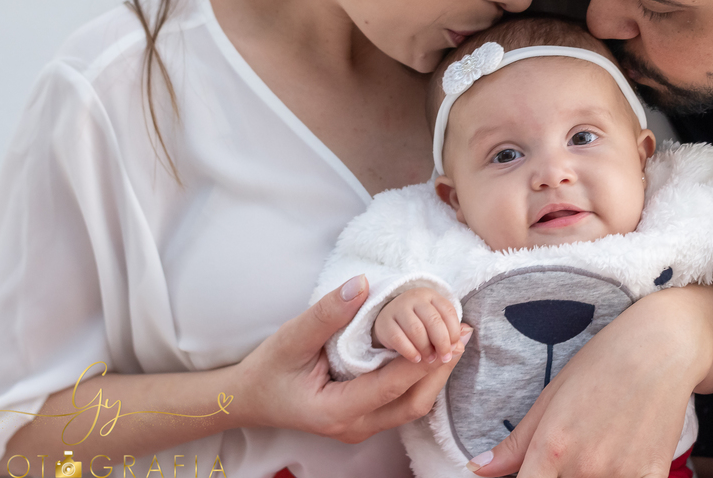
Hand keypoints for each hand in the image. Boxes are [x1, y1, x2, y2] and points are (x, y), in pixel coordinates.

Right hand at [229, 275, 470, 442]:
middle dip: (441, 369)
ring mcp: (360, 428)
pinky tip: (435, 352)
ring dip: (436, 375)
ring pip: (411, 407)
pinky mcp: (364, 420)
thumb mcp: (292, 336)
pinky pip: (401, 403)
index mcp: (336, 411)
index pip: (391, 387)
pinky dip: (421, 378)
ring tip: (458, 340)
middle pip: (412, 404)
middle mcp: (353, 427)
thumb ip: (329, 313)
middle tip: (464, 334)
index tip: (449, 334)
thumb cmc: (269, 368)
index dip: (423, 361)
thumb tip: (363, 284)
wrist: (248, 398)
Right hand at [373, 286, 462, 363]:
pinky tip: (416, 359)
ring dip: (426, 348)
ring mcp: (398, 308)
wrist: (389, 320)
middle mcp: (414, 298)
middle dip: (442, 342)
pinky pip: (398, 338)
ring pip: (416, 330)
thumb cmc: (419, 324)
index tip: (455, 347)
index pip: (448, 311)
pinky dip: (410, 351)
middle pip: (433, 320)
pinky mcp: (384, 323)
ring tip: (430, 359)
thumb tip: (464, 342)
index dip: (454, 331)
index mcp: (431, 296)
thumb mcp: (435, 325)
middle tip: (445, 357)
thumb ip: (449, 333)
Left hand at [467, 285, 712, 476]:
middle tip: (565, 458)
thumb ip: (515, 443)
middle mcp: (585, 468)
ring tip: (595, 449)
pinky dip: (620, 477)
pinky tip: (619, 457)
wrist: (661, 348)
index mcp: (551, 448)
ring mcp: (622, 475)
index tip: (530, 473)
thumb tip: (477, 470)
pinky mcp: (652, 476)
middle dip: (557, 477)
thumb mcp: (552, 396)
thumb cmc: (601, 364)